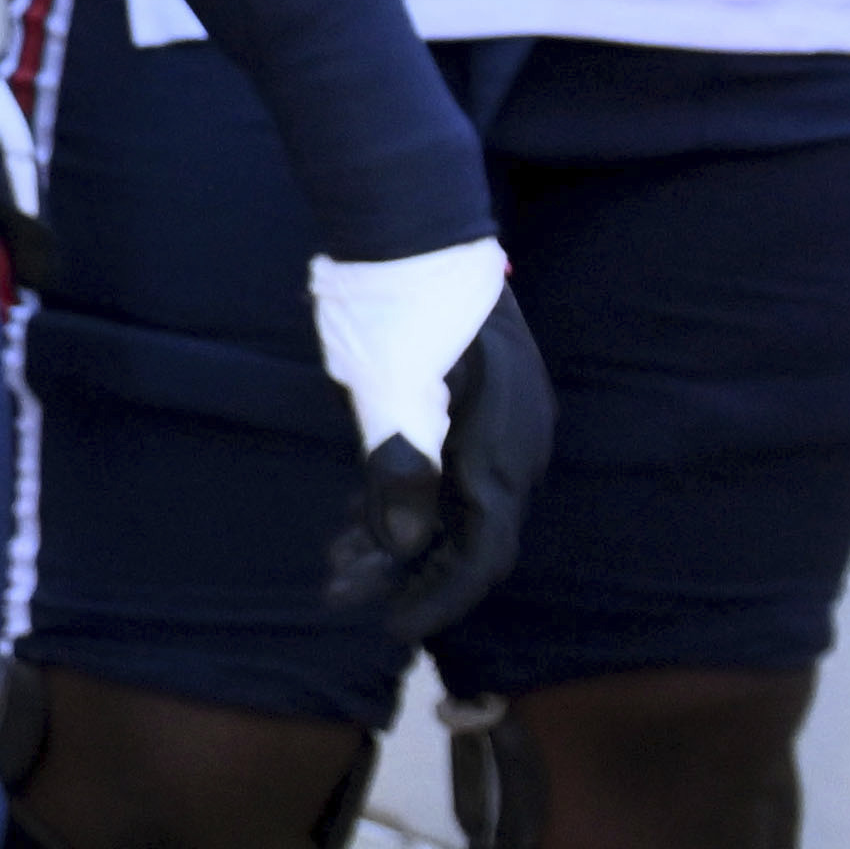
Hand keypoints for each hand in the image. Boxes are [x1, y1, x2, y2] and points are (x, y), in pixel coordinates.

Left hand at [308, 243, 552, 641]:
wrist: (409, 220)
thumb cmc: (397, 303)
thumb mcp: (388, 391)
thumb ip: (398, 470)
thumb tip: (405, 547)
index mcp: (504, 448)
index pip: (483, 552)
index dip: (437, 598)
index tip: (390, 628)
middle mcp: (516, 444)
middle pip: (466, 534)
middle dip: (402, 571)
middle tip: (335, 593)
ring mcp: (498, 422)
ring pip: (450, 503)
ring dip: (392, 534)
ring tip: (333, 561)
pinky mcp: (472, 405)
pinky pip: (443, 469)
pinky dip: (400, 495)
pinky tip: (355, 517)